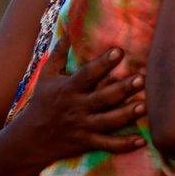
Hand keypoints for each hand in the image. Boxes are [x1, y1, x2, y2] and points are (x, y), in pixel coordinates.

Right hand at [5, 38, 146, 163]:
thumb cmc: (41, 102)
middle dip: (123, 89)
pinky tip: (142, 141)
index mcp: (68, 89)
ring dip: (127, 114)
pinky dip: (124, 145)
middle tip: (142, 79)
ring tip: (145, 106)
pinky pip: (108, 145)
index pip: (87, 74)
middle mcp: (77, 107)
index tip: (119, 51)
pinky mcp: (87, 143)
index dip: (103, 63)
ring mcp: (83, 127)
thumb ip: (59, 53)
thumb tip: (68, 30)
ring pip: (108, 122)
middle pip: (103, 98)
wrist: (30, 139)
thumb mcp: (46, 76)